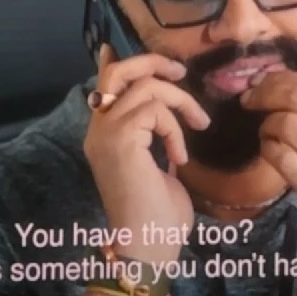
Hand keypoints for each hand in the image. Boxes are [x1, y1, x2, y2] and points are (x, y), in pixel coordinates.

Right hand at [83, 45, 210, 262]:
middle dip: (152, 63)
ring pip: (146, 86)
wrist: (146, 246)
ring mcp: (106, 133)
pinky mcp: (121, 139)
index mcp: (103, 136)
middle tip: (181, 73)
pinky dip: (175, 129)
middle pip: (118, 72)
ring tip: (198, 127)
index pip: (103, 86)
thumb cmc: (157, 217)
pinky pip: (156, 110)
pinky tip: (178, 158)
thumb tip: (162, 117)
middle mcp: (98, 130)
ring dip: (180, 103)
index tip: (112, 49)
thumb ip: (155, 137)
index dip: (113, 63)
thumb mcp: (159, 167)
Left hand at [241, 71, 296, 295]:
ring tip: (266, 134)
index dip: (280, 77)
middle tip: (248, 100)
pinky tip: (270, 154)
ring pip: (285, 125)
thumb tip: (287, 87)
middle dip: (265, 94)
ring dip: (266, 126)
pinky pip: (280, 157)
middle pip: (296, 98)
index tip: (260, 81)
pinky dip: (268, 151)